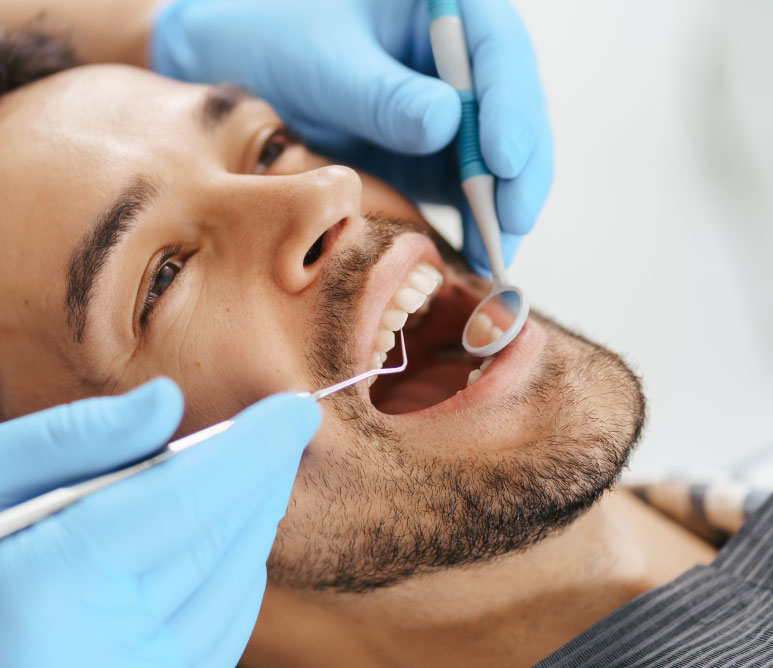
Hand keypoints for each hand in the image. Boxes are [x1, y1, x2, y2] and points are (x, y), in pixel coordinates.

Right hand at [0, 379, 318, 666]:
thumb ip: (72, 440)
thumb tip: (170, 401)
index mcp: (54, 589)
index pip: (191, 498)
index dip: (256, 447)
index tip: (297, 411)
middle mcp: (104, 655)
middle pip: (224, 540)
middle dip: (264, 475)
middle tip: (285, 429)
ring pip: (238, 585)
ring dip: (256, 519)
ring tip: (257, 474)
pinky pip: (226, 628)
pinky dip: (239, 572)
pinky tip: (229, 537)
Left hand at [151, 0, 552, 274]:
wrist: (243, 70)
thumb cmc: (277, 40)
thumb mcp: (322, 63)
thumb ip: (380, 94)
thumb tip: (447, 123)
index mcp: (442, 5)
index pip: (497, 47)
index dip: (511, 104)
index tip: (502, 158)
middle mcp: (457, 57)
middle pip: (513, 108)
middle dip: (520, 168)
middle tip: (512, 220)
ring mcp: (451, 108)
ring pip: (500, 156)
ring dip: (503, 205)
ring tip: (497, 253)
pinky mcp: (438, 152)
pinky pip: (469, 187)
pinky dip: (477, 221)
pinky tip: (478, 252)